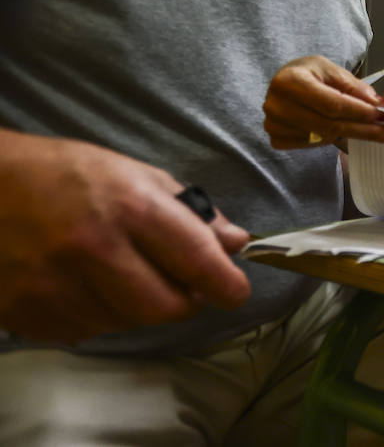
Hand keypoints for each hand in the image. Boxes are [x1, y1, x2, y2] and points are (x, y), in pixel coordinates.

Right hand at [0, 133, 250, 343]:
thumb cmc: (63, 174)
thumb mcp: (132, 174)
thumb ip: (188, 212)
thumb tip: (235, 242)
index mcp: (129, 207)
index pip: (196, 260)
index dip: (225, 283)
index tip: (235, 291)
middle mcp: (94, 250)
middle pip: (165, 308)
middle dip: (183, 301)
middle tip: (182, 285)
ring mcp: (55, 287)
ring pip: (126, 323)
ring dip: (136, 307)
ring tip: (120, 272)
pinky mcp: (27, 314)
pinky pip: (85, 331)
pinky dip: (97, 314)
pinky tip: (84, 284)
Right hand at [263, 56, 383, 148]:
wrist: (285, 83)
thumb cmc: (311, 73)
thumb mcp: (331, 70)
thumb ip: (353, 85)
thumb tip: (377, 104)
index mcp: (289, 81)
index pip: (333, 104)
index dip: (361, 112)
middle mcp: (276, 105)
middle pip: (330, 125)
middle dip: (365, 130)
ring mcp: (274, 125)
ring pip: (324, 137)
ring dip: (351, 134)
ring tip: (370, 129)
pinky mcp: (277, 139)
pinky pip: (312, 145)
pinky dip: (331, 139)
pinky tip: (341, 130)